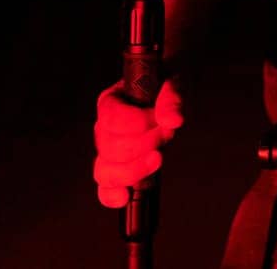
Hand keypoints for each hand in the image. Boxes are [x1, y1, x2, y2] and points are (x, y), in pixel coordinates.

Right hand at [93, 78, 184, 207]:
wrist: (167, 90)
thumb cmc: (166, 82)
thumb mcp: (173, 79)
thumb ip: (171, 97)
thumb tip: (173, 120)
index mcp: (110, 102)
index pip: (113, 120)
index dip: (139, 124)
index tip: (161, 120)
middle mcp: (103, 128)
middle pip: (112, 148)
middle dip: (144, 144)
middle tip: (166, 133)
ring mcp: (107, 151)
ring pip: (106, 171)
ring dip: (135, 169)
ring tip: (158, 158)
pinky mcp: (117, 169)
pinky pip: (105, 188)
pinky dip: (112, 195)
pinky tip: (124, 197)